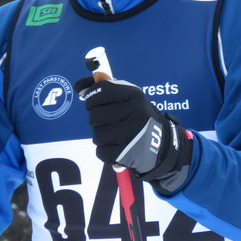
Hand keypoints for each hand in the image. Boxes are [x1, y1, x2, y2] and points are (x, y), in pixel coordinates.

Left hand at [74, 77, 192, 193]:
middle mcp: (135, 112)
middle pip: (94, 115)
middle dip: (96, 119)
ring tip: (113, 134)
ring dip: (100, 135)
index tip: (94, 102)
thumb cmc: (137, 115)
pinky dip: (104, 151)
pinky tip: (115, 146)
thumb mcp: (127, 96)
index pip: (101, 91)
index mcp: (134, 95)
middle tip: (107, 121)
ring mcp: (132, 134)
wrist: (161, 143)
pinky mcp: (127, 153)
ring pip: (96, 135)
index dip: (92, 98)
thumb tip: (78, 87)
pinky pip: (100, 152)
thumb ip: (103, 88)